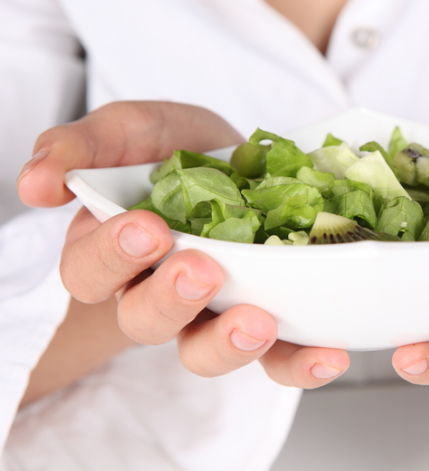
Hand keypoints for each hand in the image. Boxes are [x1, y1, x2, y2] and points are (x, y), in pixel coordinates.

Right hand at [17, 101, 349, 393]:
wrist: (239, 159)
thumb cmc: (176, 149)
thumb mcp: (132, 129)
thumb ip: (81, 146)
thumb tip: (35, 183)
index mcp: (115, 251)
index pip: (89, 273)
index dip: (110, 258)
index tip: (145, 227)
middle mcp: (158, 291)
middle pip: (145, 321)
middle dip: (169, 300)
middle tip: (199, 269)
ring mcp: (213, 310)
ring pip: (205, 350)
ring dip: (229, 344)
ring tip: (259, 323)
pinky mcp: (266, 316)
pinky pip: (278, 357)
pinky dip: (300, 362)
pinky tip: (329, 353)